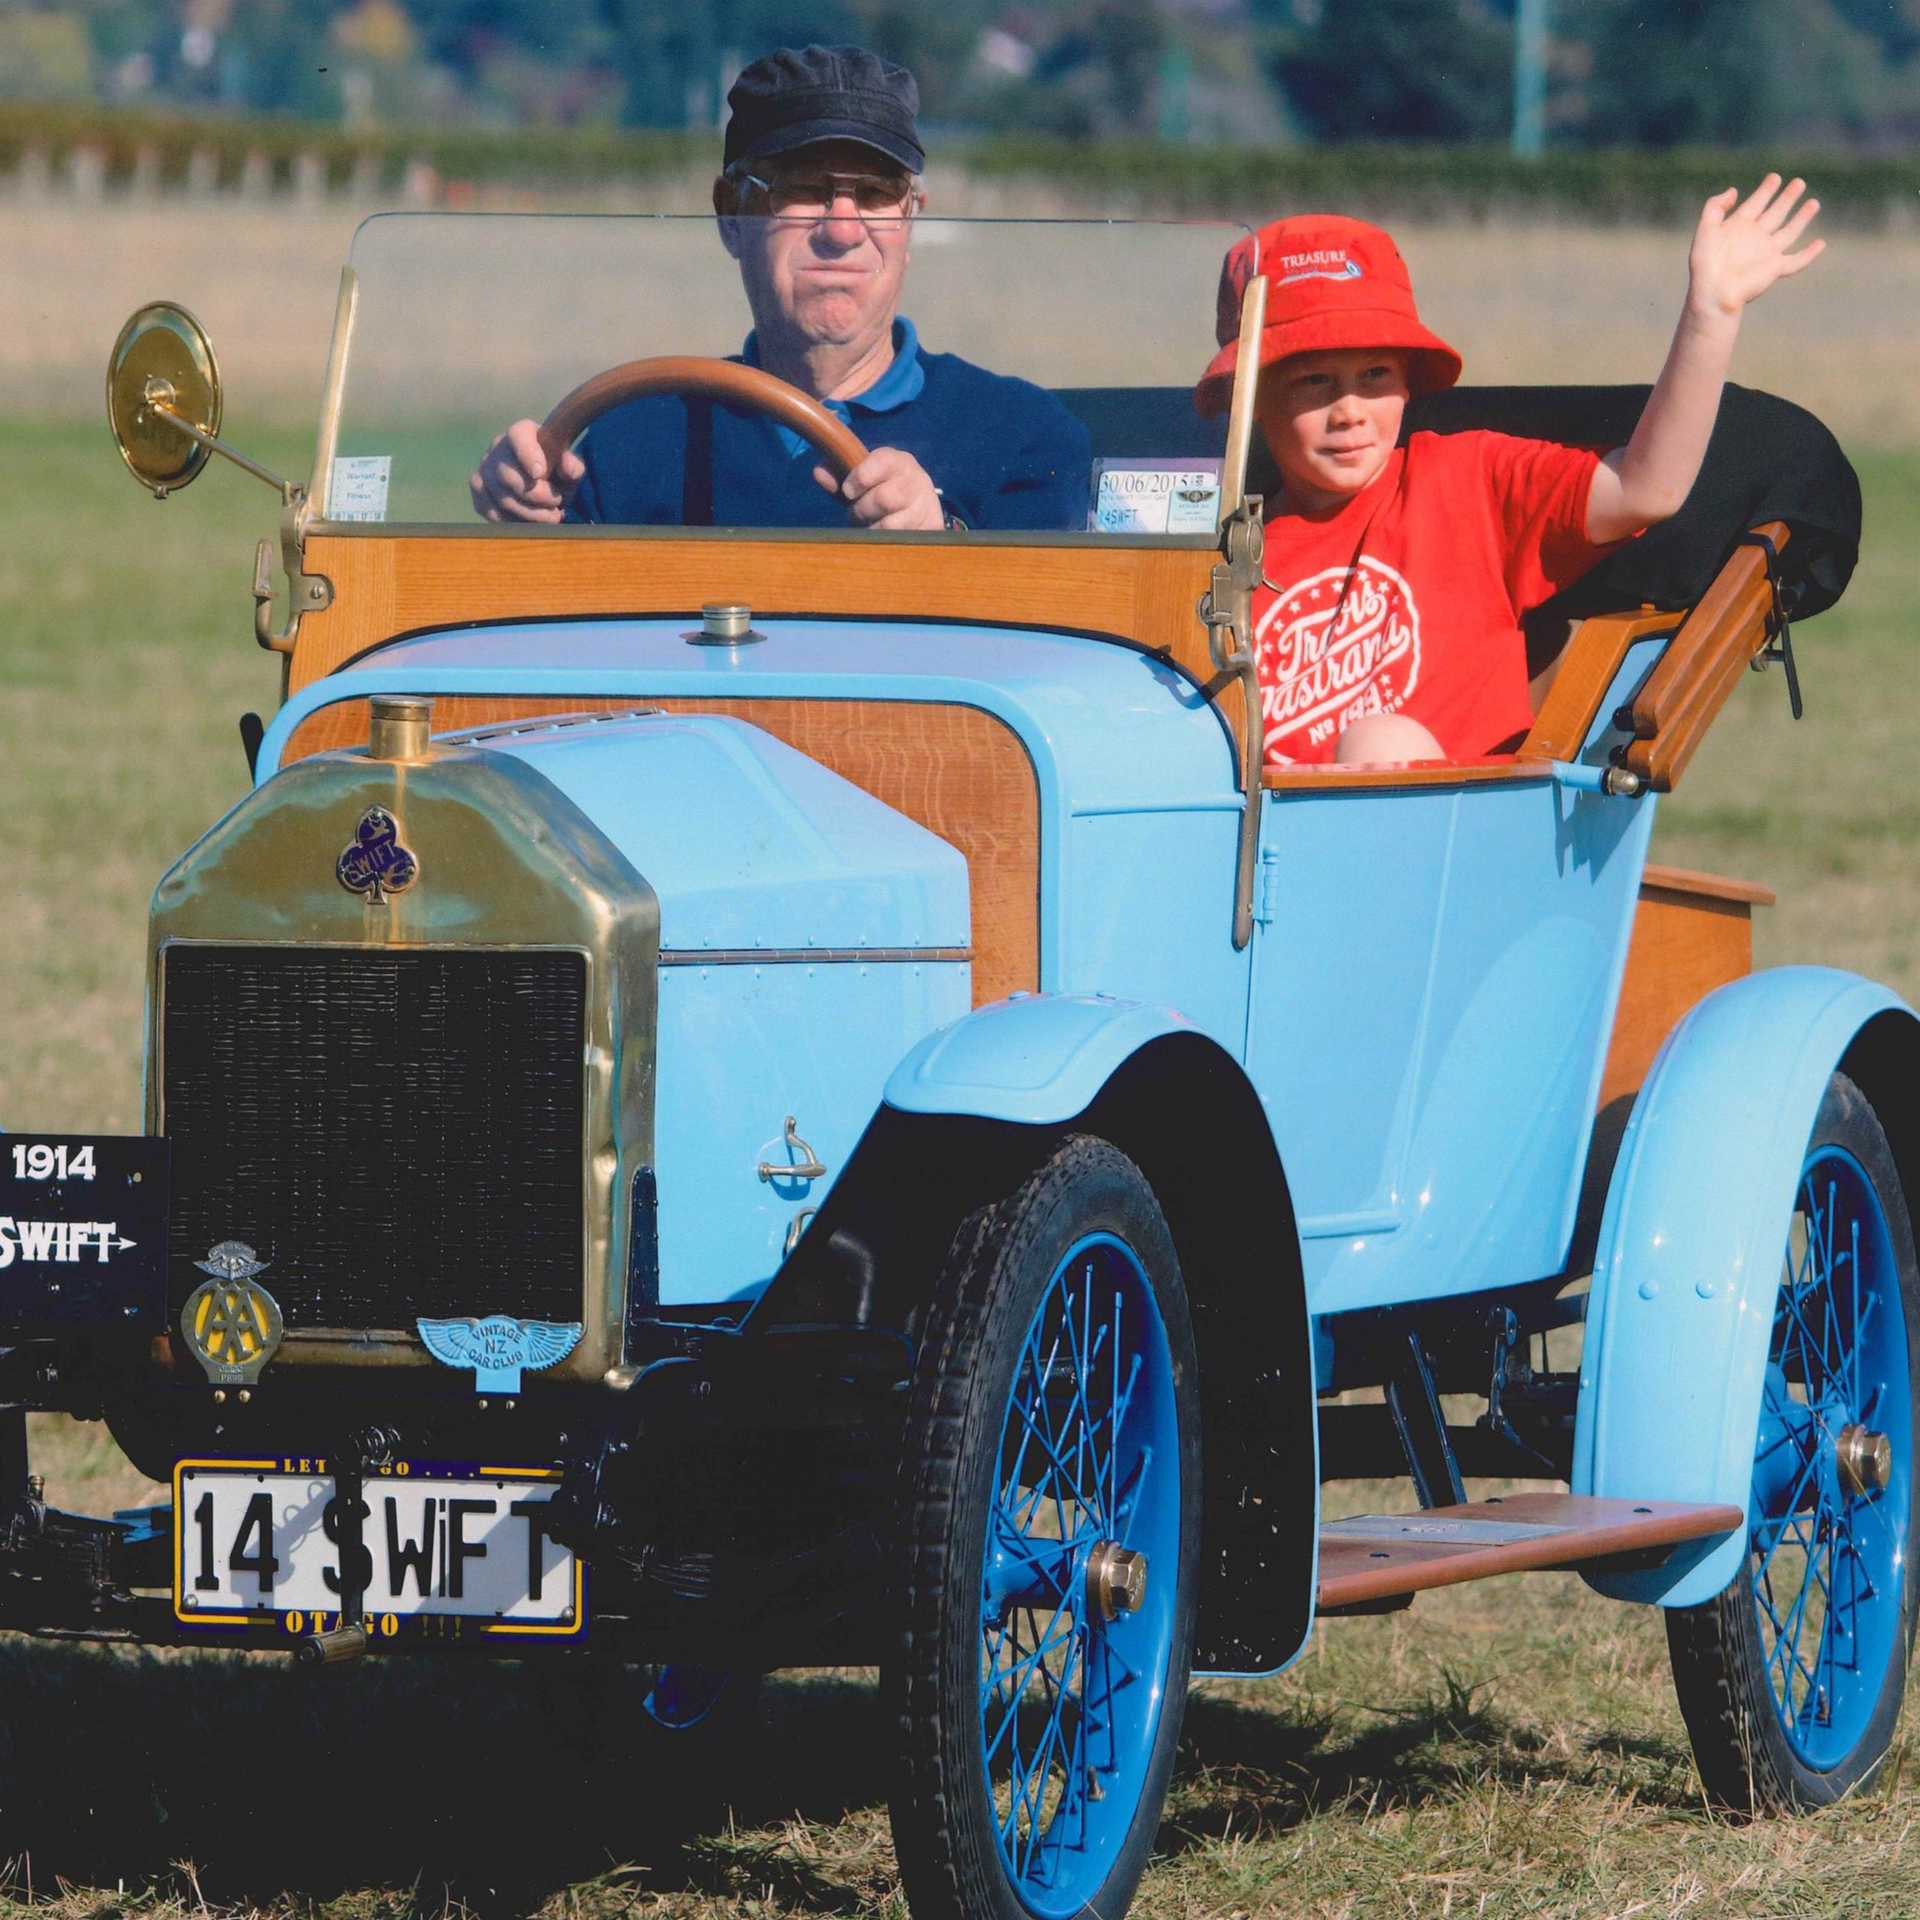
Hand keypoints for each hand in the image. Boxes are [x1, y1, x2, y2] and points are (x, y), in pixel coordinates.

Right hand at [469, 419, 584, 522]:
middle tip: (557, 504)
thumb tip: (568, 468)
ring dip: (530, 514)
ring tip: (550, 516)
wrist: (538, 479)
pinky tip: (531, 522)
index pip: (519, 438)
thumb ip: (573, 466)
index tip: (540, 473)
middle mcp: (497, 447)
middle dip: (537, 497)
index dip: (527, 455)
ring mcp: (483, 469)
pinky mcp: (478, 490)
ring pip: (502, 499)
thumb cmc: (555, 471)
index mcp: (522, 433)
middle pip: (509, 477)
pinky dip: (515, 522)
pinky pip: (493, 513)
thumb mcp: (569, 467)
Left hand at [814, 445, 945, 529]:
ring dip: (872, 529)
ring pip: (891, 525)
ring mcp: (926, 506)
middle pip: (884, 498)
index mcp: (898, 461)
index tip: (848, 490)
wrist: (919, 506)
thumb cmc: (882, 489)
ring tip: (870, 526)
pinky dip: (885, 543)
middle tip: (856, 513)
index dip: (860, 477)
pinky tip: (882, 538)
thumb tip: (819, 473)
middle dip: (862, 510)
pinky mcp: (931, 528)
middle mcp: (916, 480)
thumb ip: (839, 476)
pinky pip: (901, 542)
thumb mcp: (862, 480)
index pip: (882, 461)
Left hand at [1688, 174, 1823, 320]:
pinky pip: (1796, 261)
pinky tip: (1821, 243)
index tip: (1775, 177)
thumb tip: (1734, 190)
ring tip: (1814, 203)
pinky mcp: (1774, 268)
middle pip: (1776, 213)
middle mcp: (1755, 238)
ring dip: (1802, 218)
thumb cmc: (1705, 263)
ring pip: (1789, 232)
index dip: (1766, 190)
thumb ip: (1715, 206)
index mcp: (1739, 227)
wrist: (1713, 292)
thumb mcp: (1705, 229)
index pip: (1756, 203)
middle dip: (1787, 198)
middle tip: (1799, 182)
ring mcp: (1766, 253)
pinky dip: (1809, 254)